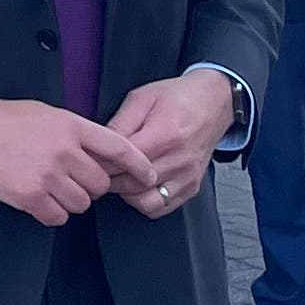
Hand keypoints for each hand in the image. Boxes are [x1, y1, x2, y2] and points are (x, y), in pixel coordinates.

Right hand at [0, 94, 155, 227]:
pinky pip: (57, 217)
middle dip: (91, 187)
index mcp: (71, 126)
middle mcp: (64, 151)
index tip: (149, 176)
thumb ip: (78, 133)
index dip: (139, 165)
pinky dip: (51, 212)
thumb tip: (103, 156)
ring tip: (50, 187)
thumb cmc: (6, 119)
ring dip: (71, 201)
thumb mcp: (48, 114)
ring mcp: (46, 175)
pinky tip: (37, 198)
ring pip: (81, 204)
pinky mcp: (28, 196)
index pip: (119, 148)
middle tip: (72, 180)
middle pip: (100, 184)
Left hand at [106, 73, 237, 213]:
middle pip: (132, 184)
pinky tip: (137, 186)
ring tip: (119, 178)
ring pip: (146, 202)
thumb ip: (120, 123)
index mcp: (165, 135)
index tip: (90, 159)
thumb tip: (100, 144)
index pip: (125, 161)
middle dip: (110, 179)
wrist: (214, 103)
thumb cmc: (178, 97)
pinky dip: (145, 202)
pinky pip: (162, 207)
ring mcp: (187, 177)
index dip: (102, 162)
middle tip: (98, 169)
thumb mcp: (142, 98)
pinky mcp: (192, 187)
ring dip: (126, 194)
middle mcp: (179, 160)